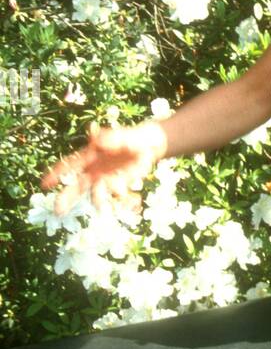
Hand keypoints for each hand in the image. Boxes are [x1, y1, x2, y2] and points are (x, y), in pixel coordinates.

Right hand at [40, 120, 164, 216]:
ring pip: (95, 194)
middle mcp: (94, 170)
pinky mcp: (117, 185)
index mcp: (90, 156)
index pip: (70, 165)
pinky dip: (117, 196)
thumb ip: (111, 138)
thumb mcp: (123, 137)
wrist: (147, 146)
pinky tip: (127, 193)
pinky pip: (113, 195)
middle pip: (76, 185)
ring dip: (98, 201)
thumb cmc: (132, 138)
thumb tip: (96, 139)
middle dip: (67, 197)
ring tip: (104, 209)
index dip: (56, 174)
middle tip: (58, 211)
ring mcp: (105, 178)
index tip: (45, 185)